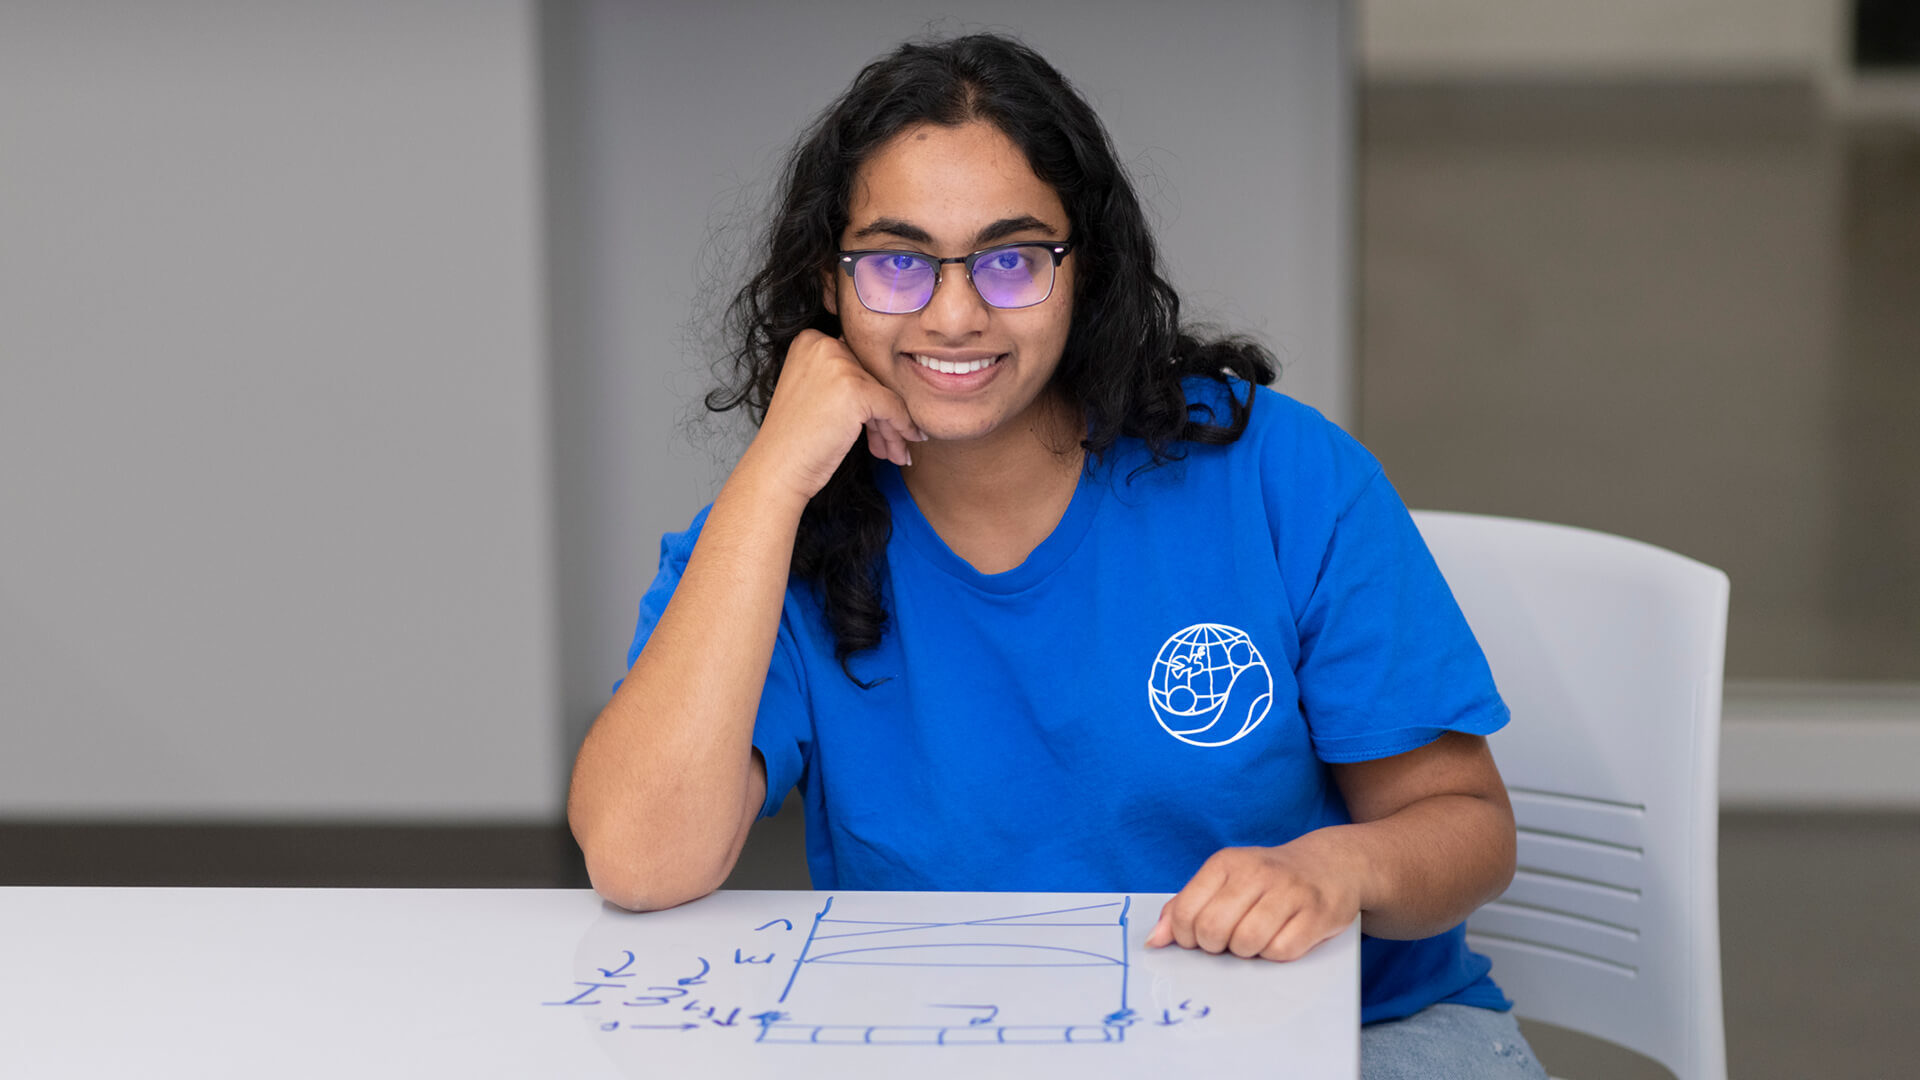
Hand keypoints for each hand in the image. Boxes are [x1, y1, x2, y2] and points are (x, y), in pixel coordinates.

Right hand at [740, 330, 925, 503]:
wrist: (777, 468)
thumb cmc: (794, 439)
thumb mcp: (815, 393)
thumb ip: (843, 379)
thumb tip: (889, 383)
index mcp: (810, 340)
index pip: (857, 363)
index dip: (869, 396)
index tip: (875, 424)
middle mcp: (823, 345)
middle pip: (873, 379)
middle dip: (882, 415)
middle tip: (889, 444)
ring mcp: (839, 365)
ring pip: (885, 394)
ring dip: (892, 428)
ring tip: (895, 452)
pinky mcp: (856, 389)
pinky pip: (894, 408)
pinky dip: (901, 430)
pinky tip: (900, 452)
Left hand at [1144, 841, 1362, 961]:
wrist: (1330, 864)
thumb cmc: (1267, 880)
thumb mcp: (1223, 881)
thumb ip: (1184, 908)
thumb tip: (1154, 941)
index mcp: (1226, 862)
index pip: (1185, 913)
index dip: (1186, 938)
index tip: (1199, 938)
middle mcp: (1257, 872)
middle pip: (1213, 930)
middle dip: (1216, 946)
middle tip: (1229, 940)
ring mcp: (1289, 891)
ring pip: (1247, 942)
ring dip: (1247, 951)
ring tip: (1255, 937)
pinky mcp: (1316, 913)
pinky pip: (1281, 951)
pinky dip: (1275, 953)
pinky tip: (1280, 937)